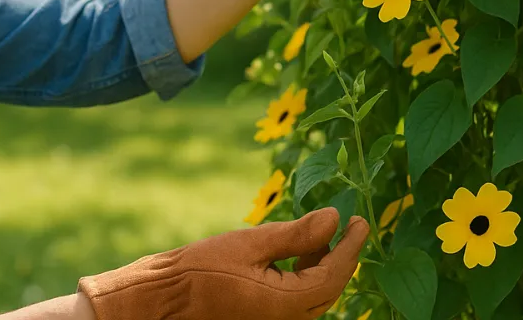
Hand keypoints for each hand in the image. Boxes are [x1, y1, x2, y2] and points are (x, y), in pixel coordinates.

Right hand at [77, 207, 369, 319]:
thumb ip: (296, 235)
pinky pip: (297, 303)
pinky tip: (295, 256)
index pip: (335, 274)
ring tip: (318, 235)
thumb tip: (334, 218)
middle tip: (347, 225)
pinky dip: (304, 278)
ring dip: (322, 266)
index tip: (360, 220)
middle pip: (329, 289)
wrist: (162, 301)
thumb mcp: (249, 243)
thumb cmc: (198, 270)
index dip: (352, 246)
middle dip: (340, 256)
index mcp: (286, 304)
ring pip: (316, 297)